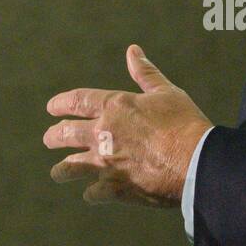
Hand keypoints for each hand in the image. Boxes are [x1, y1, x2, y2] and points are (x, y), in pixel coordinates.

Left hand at [44, 44, 211, 206]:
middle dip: (53, 136)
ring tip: (58, 172)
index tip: (52, 108)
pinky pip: (93, 193)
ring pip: (70, 168)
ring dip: (62, 170)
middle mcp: (102, 134)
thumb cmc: (184, 123)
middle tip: (49, 138)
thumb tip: (133, 51)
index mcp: (114, 106)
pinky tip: (91, 194)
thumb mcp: (166, 92)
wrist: (196, 161)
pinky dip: (91, 194)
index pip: (75, 101)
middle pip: (65, 134)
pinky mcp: (115, 188)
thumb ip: (145, 73)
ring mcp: (106, 163)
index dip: (60, 104)